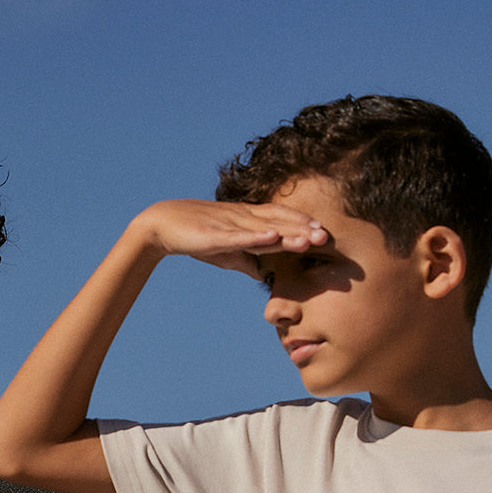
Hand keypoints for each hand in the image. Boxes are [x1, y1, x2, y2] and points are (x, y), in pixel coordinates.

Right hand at [131, 199, 326, 276]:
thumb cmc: (197, 237)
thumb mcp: (227, 251)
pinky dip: (257, 236)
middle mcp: (242, 218)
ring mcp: (229, 225)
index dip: (302, 225)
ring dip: (288, 232)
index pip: (280, 220)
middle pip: (278, 222)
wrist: (162, 226)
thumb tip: (266, 273)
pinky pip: (239, 236)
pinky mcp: (214, 235)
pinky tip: (273, 238)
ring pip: (264, 228)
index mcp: (247, 220)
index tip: (325, 234)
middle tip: (328, 237)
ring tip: (311, 238)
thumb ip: (248, 259)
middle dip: (303, 228)